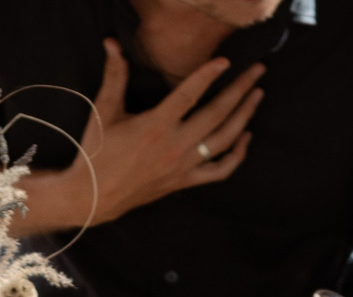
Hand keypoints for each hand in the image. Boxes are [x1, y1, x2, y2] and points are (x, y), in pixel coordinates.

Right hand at [64, 40, 262, 225]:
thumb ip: (114, 76)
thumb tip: (112, 44)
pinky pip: (220, 171)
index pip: (189, 95)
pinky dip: (237, 155)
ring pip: (224, 140)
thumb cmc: (98, 152)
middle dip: (240, 90)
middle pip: (217, 114)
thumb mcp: (104, 111)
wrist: (94, 196)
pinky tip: (245, 137)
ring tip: (257, 95)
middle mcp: (175, 146)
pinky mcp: (185, 181)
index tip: (225, 61)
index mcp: (156, 126)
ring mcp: (184, 166)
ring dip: (245, 116)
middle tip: (258, 71)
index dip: (208, 75)